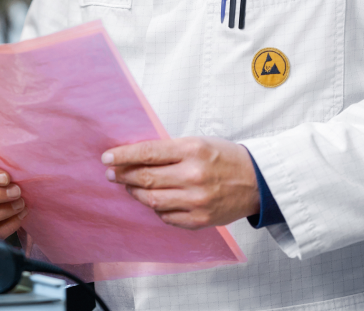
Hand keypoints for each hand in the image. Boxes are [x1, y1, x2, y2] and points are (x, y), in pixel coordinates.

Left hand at [102, 137, 259, 228]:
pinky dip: (156, 209)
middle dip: (123, 175)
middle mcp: (193, 176)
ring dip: (136, 193)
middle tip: (111, 173)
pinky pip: (167, 217)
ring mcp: (196, 201)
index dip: (123, 156)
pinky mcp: (200, 220)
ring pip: (152, 200)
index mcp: (192, 150)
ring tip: (130, 186)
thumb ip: (169, 150)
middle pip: (146, 178)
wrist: (256, 181)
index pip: (148, 153)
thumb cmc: (224, 158)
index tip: (107, 157)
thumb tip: (135, 157)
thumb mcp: (198, 143)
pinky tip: (153, 200)